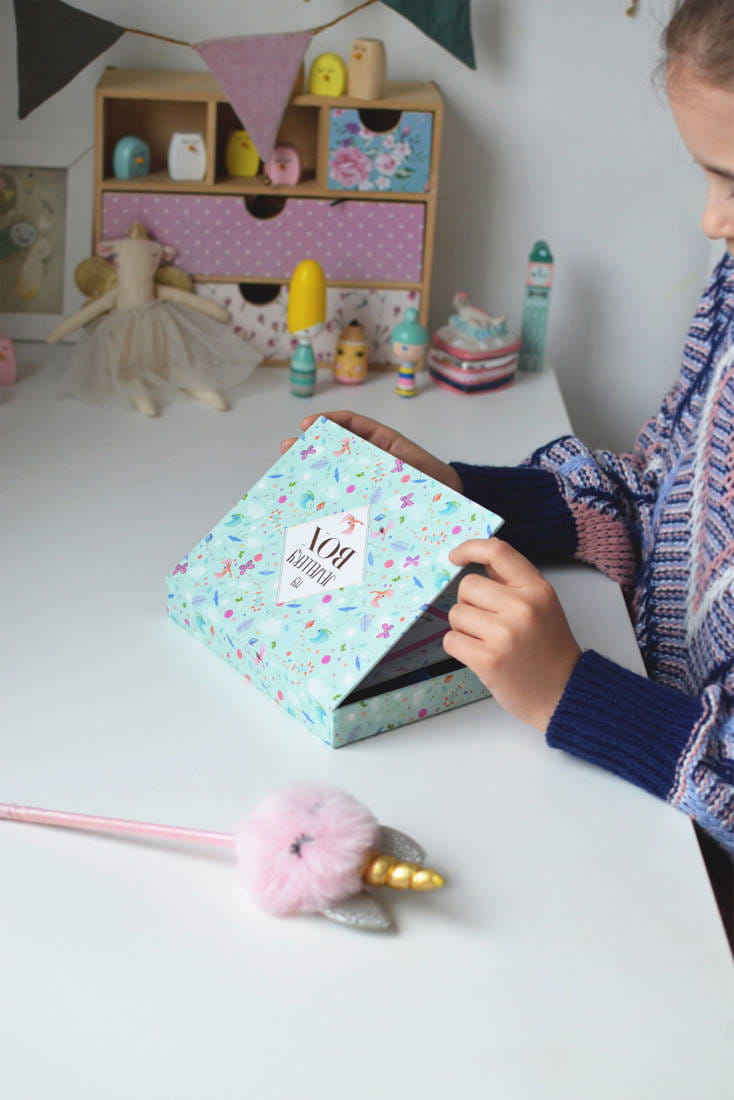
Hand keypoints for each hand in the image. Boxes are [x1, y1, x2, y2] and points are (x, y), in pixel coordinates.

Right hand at [280, 410, 462, 493]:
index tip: (309, 424)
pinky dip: (324, 498)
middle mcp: (371, 461)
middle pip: (335, 448)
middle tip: (288, 447)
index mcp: (384, 443)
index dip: (329, 421)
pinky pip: (342, 499)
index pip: (352, 425)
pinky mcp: (364, 504)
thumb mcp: (414, 467)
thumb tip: (364, 458)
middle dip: (309, 446)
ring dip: (310, 472)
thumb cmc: (437, 484)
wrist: (451, 511)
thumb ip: (391, 460)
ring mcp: (366, 482)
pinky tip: (307, 501)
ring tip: (288, 471)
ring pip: (334, 473)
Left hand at [444, 538, 581, 731]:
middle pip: (467, 586)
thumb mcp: (542, 605)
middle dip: (469, 603)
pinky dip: (459, 647)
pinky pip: (451, 639)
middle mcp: (522, 607)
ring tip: (487, 642)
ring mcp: (505, 634)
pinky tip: (479, 656)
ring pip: (456, 613)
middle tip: (487, 623)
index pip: (498, 551)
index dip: (470, 548)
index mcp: (537, 589)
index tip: (455, 556)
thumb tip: (477, 558)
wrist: (564, 694)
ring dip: (464, 628)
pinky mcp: (488, 659)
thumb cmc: (548, 650)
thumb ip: (512, 582)